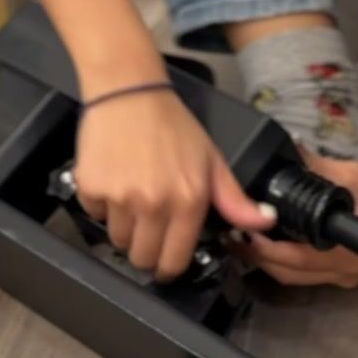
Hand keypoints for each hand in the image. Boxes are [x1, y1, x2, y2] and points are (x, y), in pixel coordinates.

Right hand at [74, 86, 276, 279]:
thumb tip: (266, 222)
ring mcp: (120, 197)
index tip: (166, 258)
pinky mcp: (91, 187)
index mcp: (188, 201)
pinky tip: (114, 178)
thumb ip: (235, 199)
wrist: (130, 91)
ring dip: (124, 225)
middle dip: (145, 248)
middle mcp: (154, 204)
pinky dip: (102, 204)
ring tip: (133, 193)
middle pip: (141, 259)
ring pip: (117, 240)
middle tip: (149, 223)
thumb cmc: (173, 126)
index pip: (173, 262)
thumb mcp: (212, 160)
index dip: (169, 265)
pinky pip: (94, 214)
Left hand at [246, 150, 357, 288]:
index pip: (291, 259)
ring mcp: (346, 275)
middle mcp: (343, 272)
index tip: (240, 230)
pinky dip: (288, 259)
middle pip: (287, 273)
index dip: (261, 248)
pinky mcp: (347, 271)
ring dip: (270, 260)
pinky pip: (308, 272)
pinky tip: (274, 240)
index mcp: (343, 252)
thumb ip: (310, 167)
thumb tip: (281, 153)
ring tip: (248, 236)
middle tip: (234, 234)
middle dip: (258, 256)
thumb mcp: (348, 173)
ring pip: (295, 276)